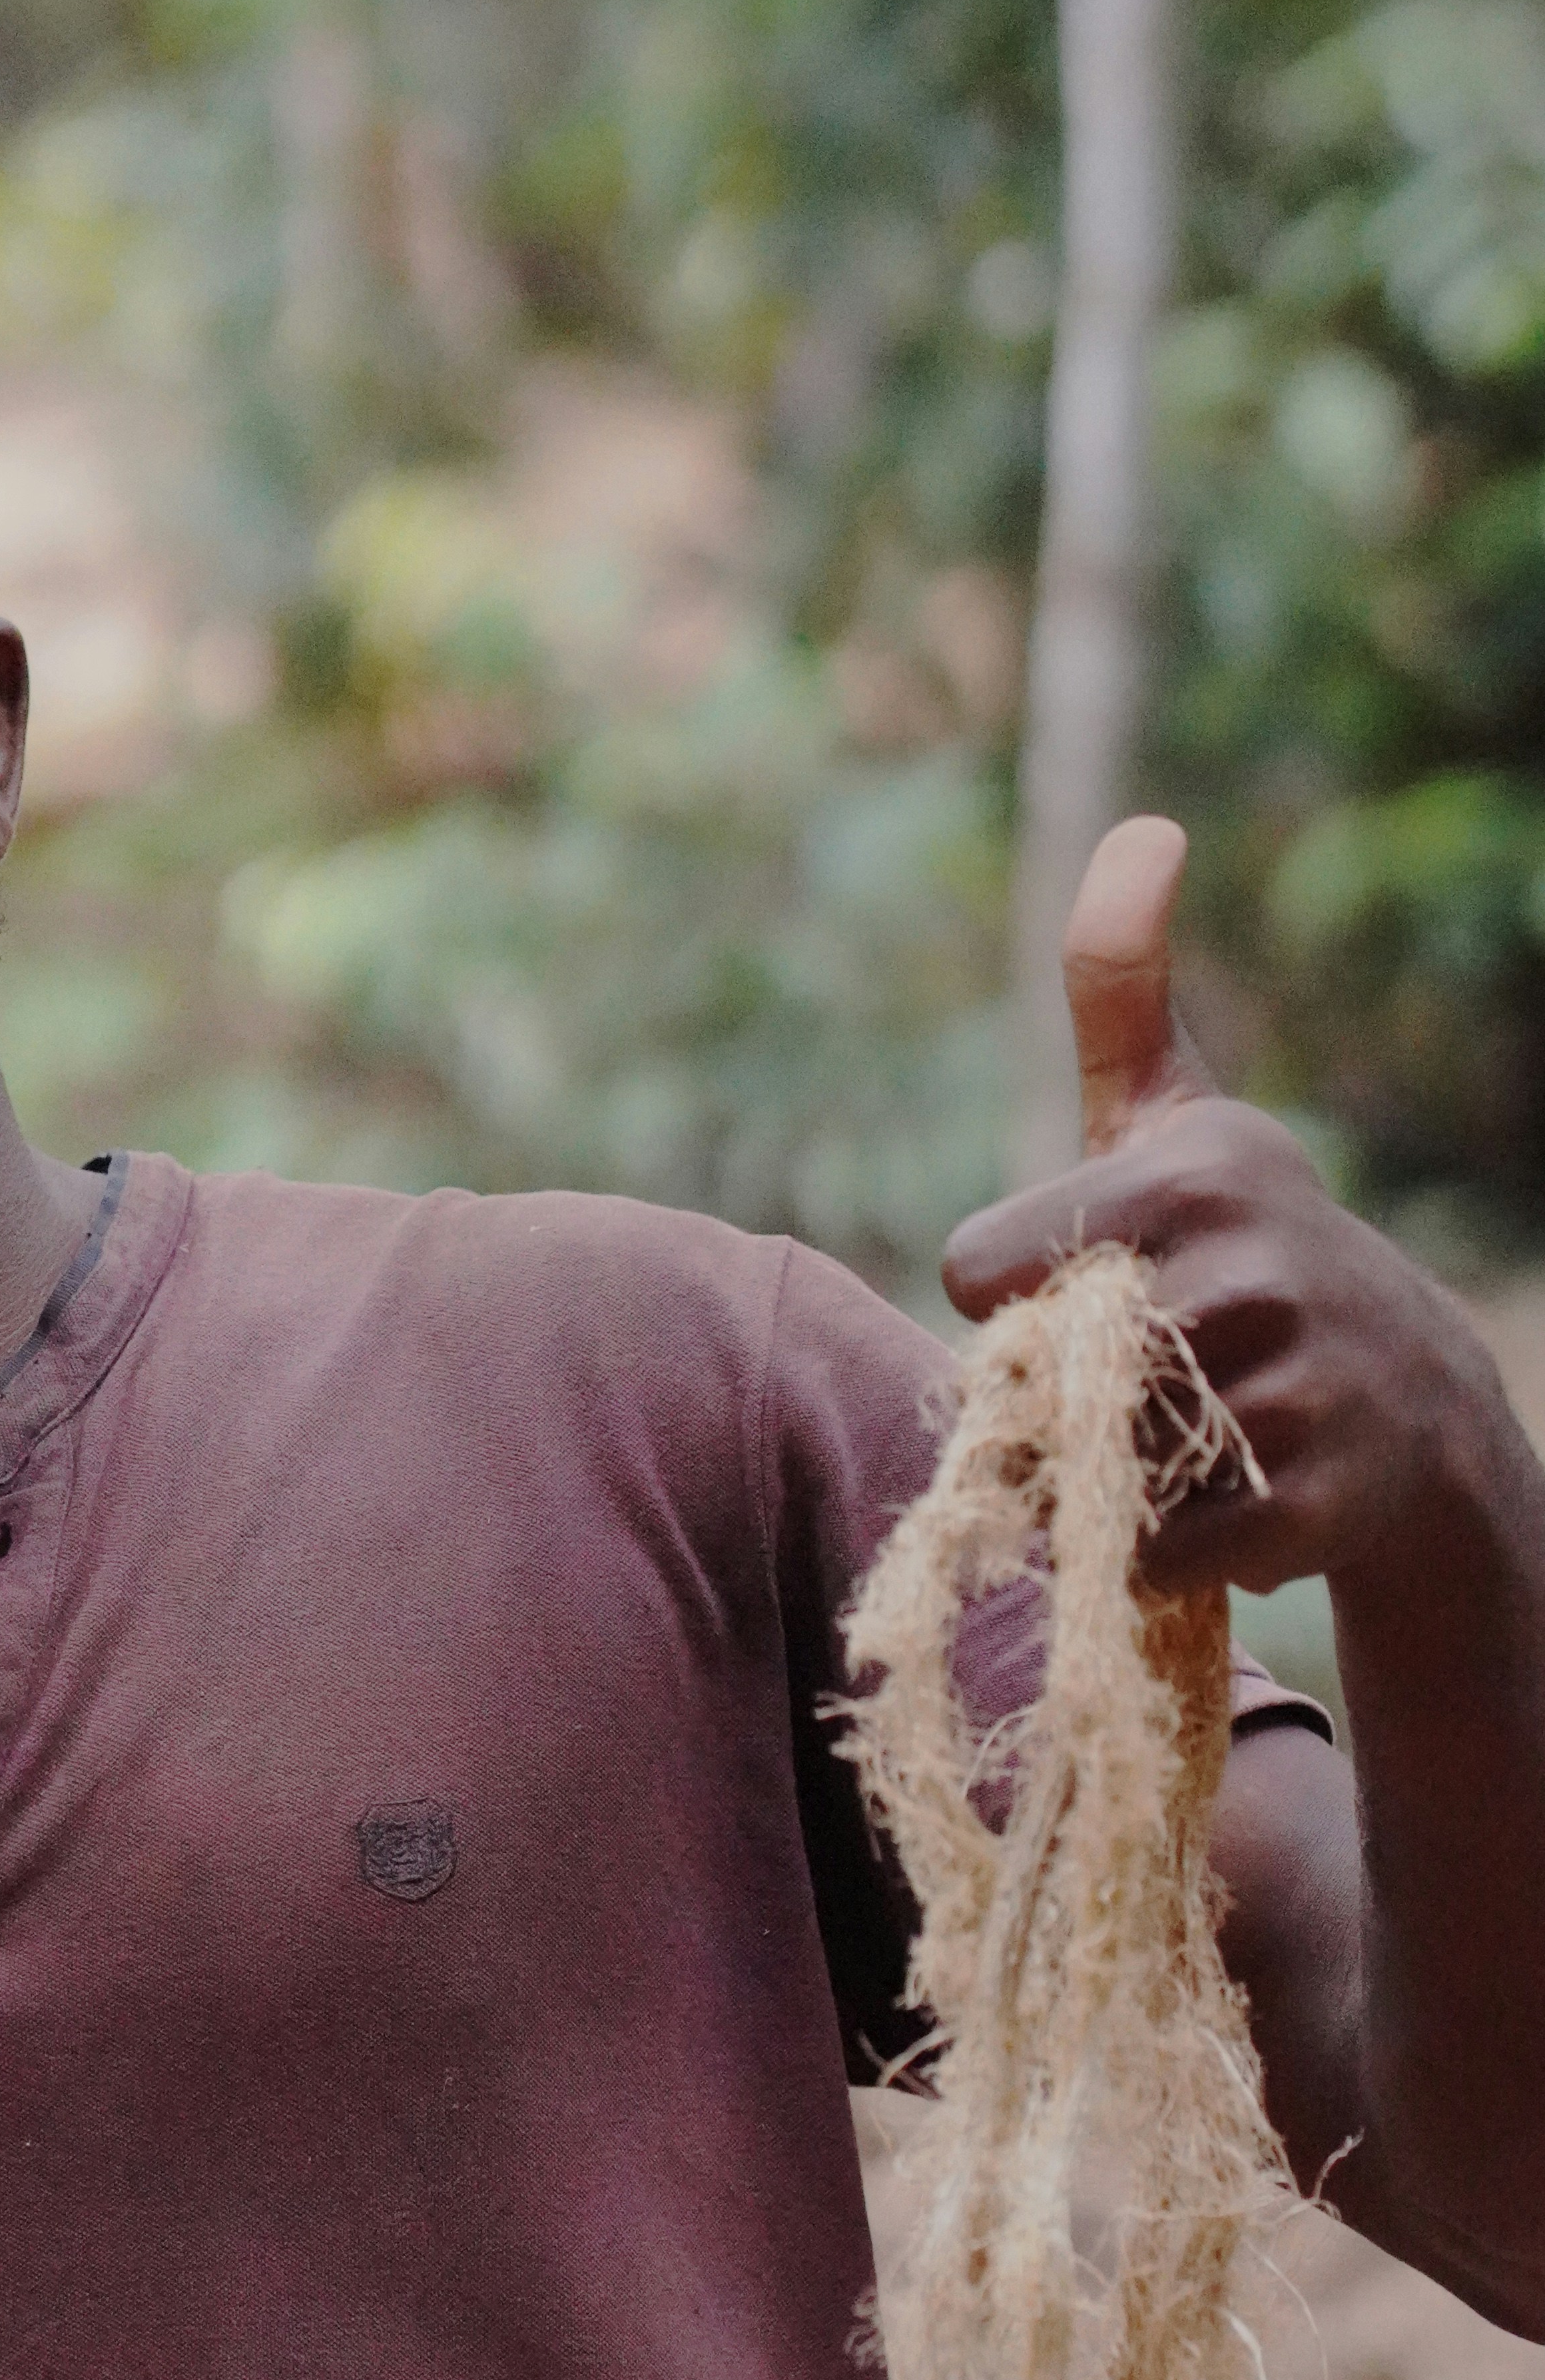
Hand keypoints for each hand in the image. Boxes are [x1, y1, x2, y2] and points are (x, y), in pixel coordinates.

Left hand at [940, 815, 1510, 1596]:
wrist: (1408, 1402)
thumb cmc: (1242, 1240)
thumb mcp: (1178, 1111)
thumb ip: (1123, 984)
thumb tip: (1147, 826)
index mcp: (1190, 1177)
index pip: (971, 1272)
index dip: (1006, 1295)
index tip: (1086, 1281)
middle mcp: (1250, 1272)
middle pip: (1026, 1377)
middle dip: (1058, 1391)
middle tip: (1143, 1368)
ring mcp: (1292, 1392)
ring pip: (1086, 1467)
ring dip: (1110, 1465)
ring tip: (1188, 1423)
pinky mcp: (1313, 1506)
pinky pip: (1156, 1553)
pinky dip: (1163, 1551)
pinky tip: (1224, 1496)